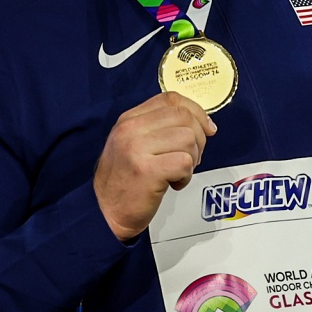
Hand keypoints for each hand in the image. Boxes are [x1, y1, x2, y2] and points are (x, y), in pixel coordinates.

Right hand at [92, 92, 216, 239]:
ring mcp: (137, 149)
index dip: (196, 111)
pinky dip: (186, 176)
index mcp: (129, 119)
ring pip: (188, 139)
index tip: (206, 127)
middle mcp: (131, 129)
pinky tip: (174, 183)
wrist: (105, 212)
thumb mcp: (134, 144)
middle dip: (199, 138)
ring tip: (178, 172)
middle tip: (191, 158)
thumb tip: (201, 122)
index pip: (171, 100)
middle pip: (184, 118)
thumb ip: (159, 128)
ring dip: (192, 159)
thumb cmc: (124, 181)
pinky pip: (185, 162)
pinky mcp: (147, 170)